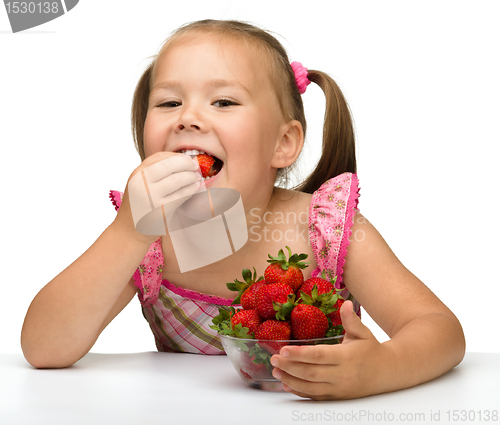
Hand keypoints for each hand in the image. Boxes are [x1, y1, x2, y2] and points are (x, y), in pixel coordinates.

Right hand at [113, 151, 201, 245]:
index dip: (176, 156)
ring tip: (197, 177)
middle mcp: (142, 182)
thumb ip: (154, 173)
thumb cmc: (139, 206)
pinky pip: (181, 195)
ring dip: (191, 176)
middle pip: (170, 165)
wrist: (129, 231)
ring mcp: (151, 196)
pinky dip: (191, 189)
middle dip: (186, 163)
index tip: (187, 158)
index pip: (159, 157)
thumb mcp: (140, 184)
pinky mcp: (161, 210)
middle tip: (196, 166)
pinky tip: (196, 187)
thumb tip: (182, 159)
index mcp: (137, 173)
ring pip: (178, 180)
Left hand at [270, 300, 391, 399]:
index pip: (319, 355)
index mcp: (346, 357)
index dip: (299, 354)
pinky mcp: (337, 396)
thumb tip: (345, 303)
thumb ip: (351, 319)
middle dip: (289, 366)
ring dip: (291, 379)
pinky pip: (315, 395)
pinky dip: (299, 391)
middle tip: (273, 359)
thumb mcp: (363, 332)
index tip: (283, 350)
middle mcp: (342, 375)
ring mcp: (339, 388)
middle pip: (310, 373)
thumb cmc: (372, 350)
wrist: (387, 372)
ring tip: (276, 370)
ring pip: (310, 386)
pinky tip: (286, 384)